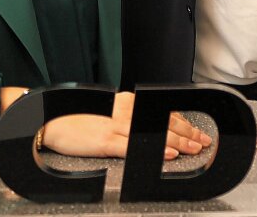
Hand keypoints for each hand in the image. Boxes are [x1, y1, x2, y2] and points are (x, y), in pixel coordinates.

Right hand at [40, 91, 212, 158]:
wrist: (52, 120)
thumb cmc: (78, 119)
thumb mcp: (109, 112)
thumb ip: (130, 117)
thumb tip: (152, 126)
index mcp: (127, 103)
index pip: (162, 112)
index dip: (184, 122)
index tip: (199, 131)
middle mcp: (125, 111)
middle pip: (163, 121)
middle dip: (188, 133)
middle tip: (204, 142)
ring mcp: (116, 125)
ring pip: (154, 132)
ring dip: (178, 141)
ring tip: (194, 148)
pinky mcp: (106, 140)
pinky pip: (135, 145)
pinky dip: (154, 149)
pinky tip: (168, 153)